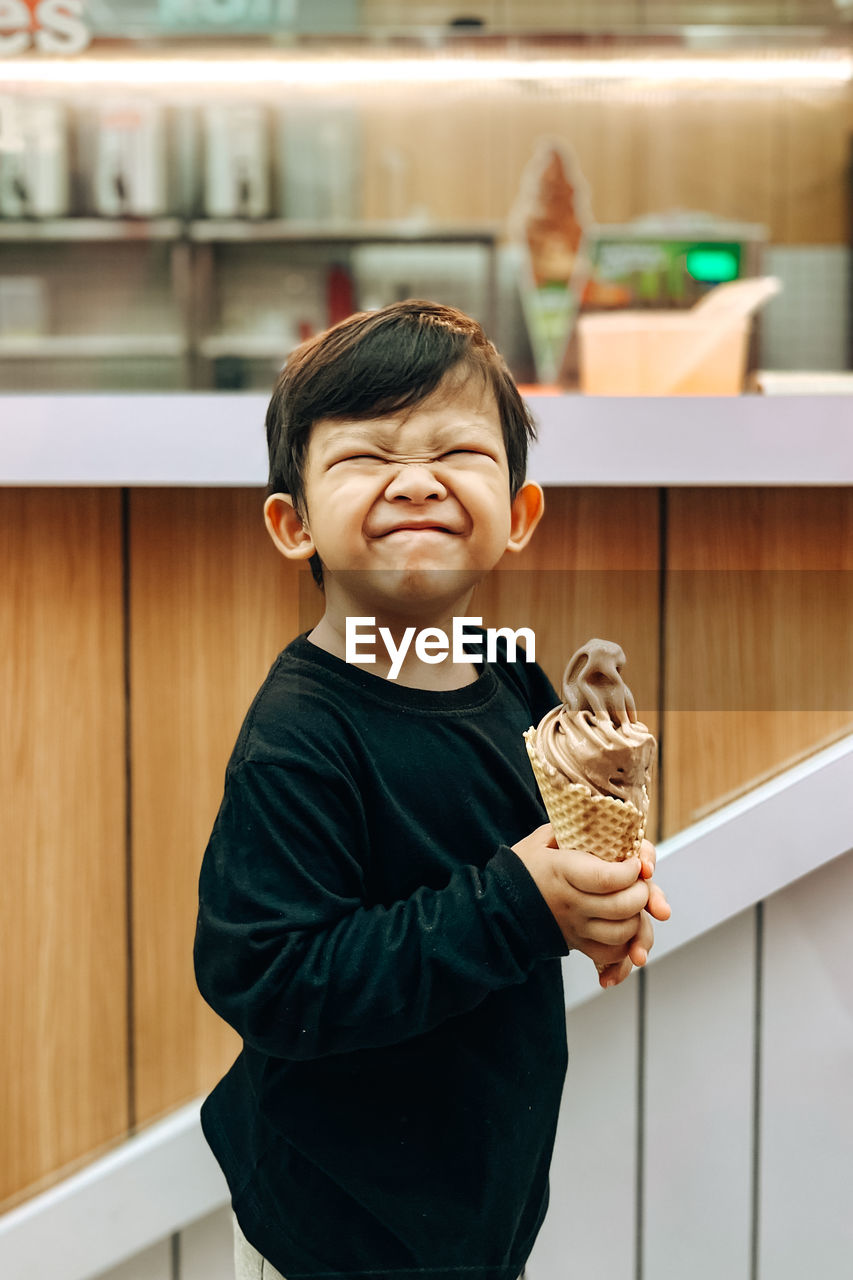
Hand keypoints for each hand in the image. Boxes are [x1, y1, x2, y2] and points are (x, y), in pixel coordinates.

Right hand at [511, 825, 668, 982]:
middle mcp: (571, 904)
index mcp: (562, 872)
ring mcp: (575, 928)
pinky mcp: (578, 945)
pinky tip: (625, 926)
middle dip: (642, 891)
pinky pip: (612, 954)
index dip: (631, 870)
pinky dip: (627, 944)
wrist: (498, 906)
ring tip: (633, 901)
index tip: (634, 861)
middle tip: (639, 880)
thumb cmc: (524, 866)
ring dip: (638, 918)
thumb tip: (614, 827)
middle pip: (623, 906)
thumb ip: (578, 829)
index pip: (609, 878)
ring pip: (622, 933)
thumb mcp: (545, 838)